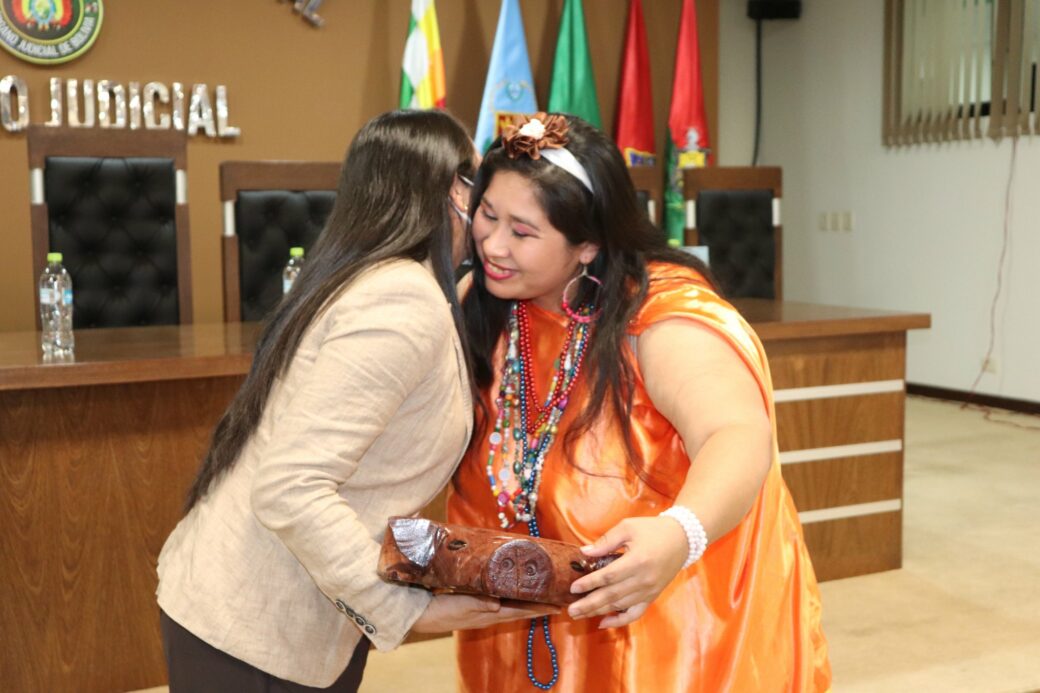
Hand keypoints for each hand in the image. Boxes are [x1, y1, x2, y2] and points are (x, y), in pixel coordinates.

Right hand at [411, 593, 558, 633]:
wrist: (424, 615)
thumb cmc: (443, 609)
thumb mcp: (461, 604)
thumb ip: (480, 603)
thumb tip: (498, 604)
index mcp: (491, 613)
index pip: (522, 610)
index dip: (540, 608)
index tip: (558, 606)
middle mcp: (491, 613)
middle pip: (522, 608)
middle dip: (540, 605)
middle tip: (558, 600)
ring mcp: (484, 610)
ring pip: (513, 604)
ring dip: (529, 600)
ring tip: (544, 595)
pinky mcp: (477, 604)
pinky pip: (501, 600)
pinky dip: (513, 596)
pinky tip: (514, 590)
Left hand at [567, 517, 687, 628]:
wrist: (681, 539)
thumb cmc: (652, 529)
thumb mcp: (628, 527)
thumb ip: (606, 541)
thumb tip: (584, 552)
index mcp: (636, 561)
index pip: (608, 577)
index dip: (589, 583)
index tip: (573, 588)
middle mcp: (643, 580)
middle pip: (611, 596)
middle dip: (589, 604)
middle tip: (570, 611)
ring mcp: (648, 591)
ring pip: (619, 606)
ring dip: (598, 612)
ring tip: (580, 614)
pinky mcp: (652, 596)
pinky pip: (635, 613)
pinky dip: (619, 621)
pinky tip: (604, 622)